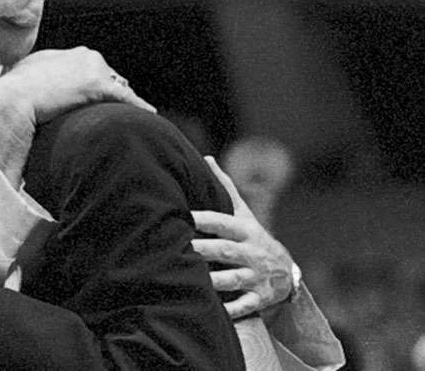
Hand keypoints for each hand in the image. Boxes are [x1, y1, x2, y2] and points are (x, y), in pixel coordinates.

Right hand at [0, 47, 155, 123]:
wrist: (12, 99)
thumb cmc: (13, 93)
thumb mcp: (25, 77)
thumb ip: (37, 78)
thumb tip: (30, 89)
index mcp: (66, 54)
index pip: (90, 69)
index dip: (94, 86)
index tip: (96, 99)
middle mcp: (82, 56)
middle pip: (108, 75)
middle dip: (110, 92)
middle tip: (111, 111)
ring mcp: (92, 68)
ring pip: (118, 85)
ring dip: (122, 100)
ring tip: (127, 114)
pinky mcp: (98, 84)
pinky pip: (126, 96)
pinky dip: (137, 105)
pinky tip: (147, 113)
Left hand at [191, 156, 293, 318]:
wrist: (287, 272)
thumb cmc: (254, 238)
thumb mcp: (245, 214)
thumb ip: (225, 188)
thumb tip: (207, 158)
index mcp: (245, 231)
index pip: (222, 223)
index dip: (204, 219)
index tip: (184, 217)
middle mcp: (251, 253)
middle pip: (224, 251)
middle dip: (204, 249)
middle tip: (181, 247)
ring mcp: (256, 277)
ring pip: (233, 279)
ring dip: (213, 280)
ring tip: (192, 278)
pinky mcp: (260, 298)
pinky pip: (245, 306)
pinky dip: (232, 309)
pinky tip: (215, 310)